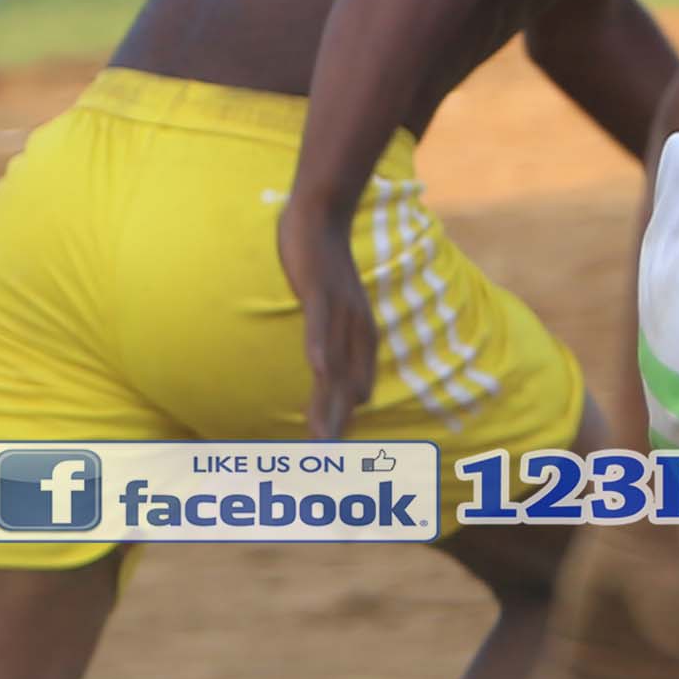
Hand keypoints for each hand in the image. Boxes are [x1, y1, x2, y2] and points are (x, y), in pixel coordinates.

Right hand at [282, 208, 379, 441]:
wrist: (322, 214)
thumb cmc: (324, 264)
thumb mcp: (336, 310)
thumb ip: (338, 345)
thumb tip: (344, 386)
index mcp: (360, 338)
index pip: (354, 392)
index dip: (342, 423)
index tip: (332, 458)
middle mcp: (356, 330)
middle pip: (347, 388)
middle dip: (337, 426)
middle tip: (331, 465)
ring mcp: (341, 311)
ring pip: (335, 365)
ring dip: (328, 402)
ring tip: (323, 437)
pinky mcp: (322, 290)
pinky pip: (321, 323)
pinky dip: (320, 346)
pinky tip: (318, 370)